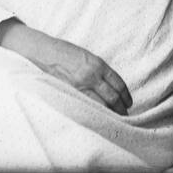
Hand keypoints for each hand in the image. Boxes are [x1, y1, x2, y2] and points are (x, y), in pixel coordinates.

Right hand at [0, 20, 131, 115]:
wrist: (44, 52)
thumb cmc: (65, 52)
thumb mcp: (87, 57)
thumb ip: (99, 71)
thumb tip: (110, 86)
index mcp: (98, 65)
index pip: (118, 83)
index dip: (125, 96)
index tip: (128, 103)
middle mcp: (91, 76)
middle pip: (112, 97)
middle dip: (120, 108)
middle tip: (125, 115)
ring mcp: (79, 86)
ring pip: (100, 105)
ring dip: (109, 114)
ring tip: (114, 120)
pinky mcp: (69, 93)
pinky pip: (85, 107)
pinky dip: (93, 113)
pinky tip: (97, 118)